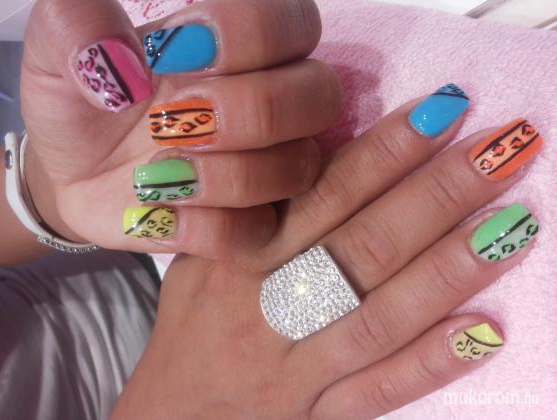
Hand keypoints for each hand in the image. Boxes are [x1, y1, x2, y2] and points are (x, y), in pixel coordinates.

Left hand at [21, 0, 338, 256]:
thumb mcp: (58, 51)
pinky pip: (253, 232)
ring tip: (155, 173)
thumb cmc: (83, 102)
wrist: (76, 172)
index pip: (294, 21)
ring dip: (219, 176)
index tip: (172, 54)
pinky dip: (199, 227)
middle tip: (170, 122)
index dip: (245, 37)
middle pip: (321, 96)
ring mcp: (269, 170)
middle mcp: (272, 104)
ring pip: (296, 169)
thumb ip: (76, 23)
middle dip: (245, 112)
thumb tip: (120, 60)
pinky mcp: (248, 227)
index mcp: (242, 46)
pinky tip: (158, 211)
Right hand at [112, 87, 541, 417]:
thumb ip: (257, 213)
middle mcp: (272, 305)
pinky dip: (429, 363)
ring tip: (511, 226)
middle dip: (436, 194)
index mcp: (242, 256)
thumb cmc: (191, 328)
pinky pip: (378, 391)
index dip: (385, 152)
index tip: (441, 113)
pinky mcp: (316, 415)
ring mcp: (297, 366)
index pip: (324, 193)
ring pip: (381, 315)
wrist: (170, 415)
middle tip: (499, 150)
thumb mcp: (204, 258)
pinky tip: (481, 332)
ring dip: (448, 269)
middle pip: (365, 245)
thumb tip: (325, 160)